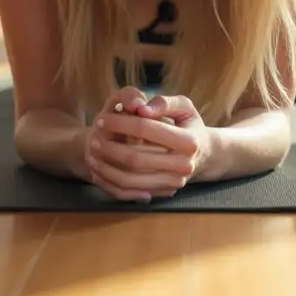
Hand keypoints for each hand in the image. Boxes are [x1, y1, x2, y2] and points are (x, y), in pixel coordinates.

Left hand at [84, 90, 205, 202]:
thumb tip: (141, 108)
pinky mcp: (164, 193)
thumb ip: (164, 102)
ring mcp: (173, 182)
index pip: (146, 128)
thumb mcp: (184, 106)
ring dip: (106, 167)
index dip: (120, 122)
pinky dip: (112, 183)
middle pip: (136, 157)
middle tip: (92, 137)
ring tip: (92, 153)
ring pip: (131, 179)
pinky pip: (132, 193)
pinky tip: (99, 171)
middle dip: (109, 147)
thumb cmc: (189, 125)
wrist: (203, 154)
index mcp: (189, 140)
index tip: (101, 118)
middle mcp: (183, 165)